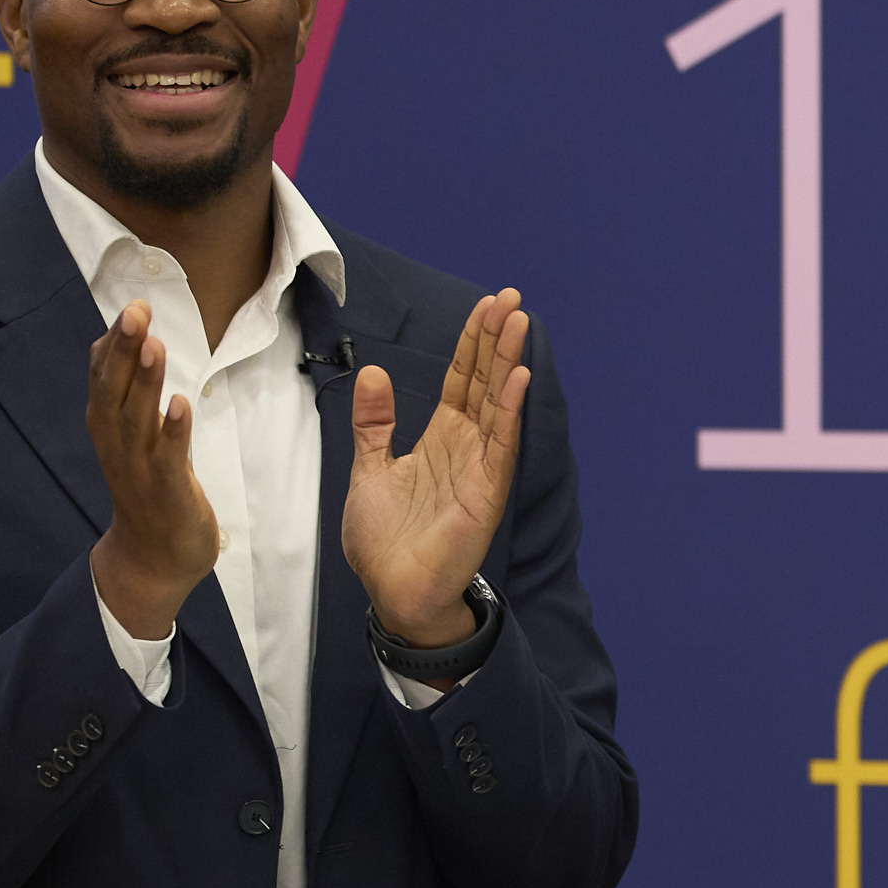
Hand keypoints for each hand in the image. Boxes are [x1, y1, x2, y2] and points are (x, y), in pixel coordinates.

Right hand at [83, 303, 220, 638]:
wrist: (152, 559)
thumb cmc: (148, 488)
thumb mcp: (134, 434)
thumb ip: (131, 391)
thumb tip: (129, 342)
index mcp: (108, 426)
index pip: (104, 376)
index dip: (116, 342)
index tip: (132, 304)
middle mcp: (116, 442)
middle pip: (115, 389)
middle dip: (126, 349)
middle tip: (136, 310)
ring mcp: (139, 467)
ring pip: (137, 418)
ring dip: (146, 381)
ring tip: (155, 344)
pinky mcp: (167, 491)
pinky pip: (168, 457)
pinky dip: (173, 430)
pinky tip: (180, 403)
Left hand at [347, 289, 532, 646]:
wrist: (392, 590)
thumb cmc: (384, 540)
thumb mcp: (369, 468)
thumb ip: (375, 422)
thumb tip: (373, 372)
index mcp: (441, 439)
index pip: (462, 380)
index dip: (472, 343)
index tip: (484, 306)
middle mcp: (466, 447)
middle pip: (485, 382)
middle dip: (496, 339)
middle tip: (509, 297)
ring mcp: (481, 468)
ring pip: (498, 404)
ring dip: (508, 362)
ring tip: (517, 322)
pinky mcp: (486, 493)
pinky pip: (502, 444)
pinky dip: (510, 409)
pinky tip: (518, 377)